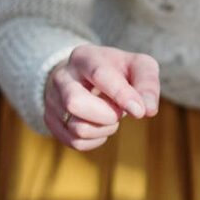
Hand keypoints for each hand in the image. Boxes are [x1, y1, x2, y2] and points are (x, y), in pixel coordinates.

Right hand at [44, 44, 159, 150]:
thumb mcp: (139, 67)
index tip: (140, 112)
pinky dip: (95, 140)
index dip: (121, 95)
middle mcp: (62, 76)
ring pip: (77, 128)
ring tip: (111, 117)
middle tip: (120, 112)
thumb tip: (148, 110)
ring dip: (104, 129)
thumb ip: (147, 84)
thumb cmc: (120, 71)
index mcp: (85, 57)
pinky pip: (74, 142)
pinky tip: (101, 126)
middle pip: (75, 103)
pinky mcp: (51, 119)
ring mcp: (52, 99)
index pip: (100, 75)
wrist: (87, 75)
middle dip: (106, 115)